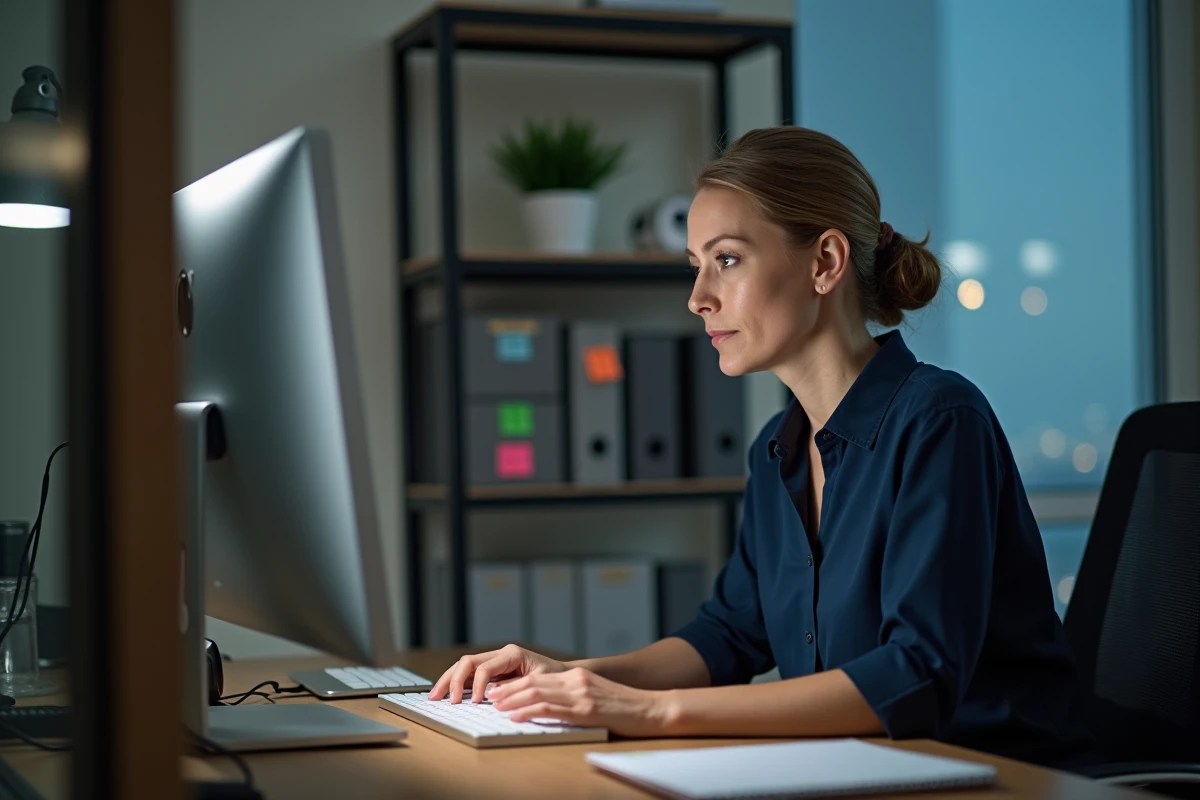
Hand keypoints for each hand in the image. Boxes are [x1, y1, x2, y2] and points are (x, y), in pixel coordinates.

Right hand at [428, 644, 567, 703]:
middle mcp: (500, 654)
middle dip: (454, 680)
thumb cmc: (553, 680)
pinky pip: (469, 674)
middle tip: (444, 699)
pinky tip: (446, 693)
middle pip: (468, 662)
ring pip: (463, 666)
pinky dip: (456, 683)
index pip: (485, 667)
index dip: (477, 685)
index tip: (477, 703)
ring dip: (449, 680)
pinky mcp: (491, 669)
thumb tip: (492, 697)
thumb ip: (515, 688)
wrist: (562, 676)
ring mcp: (494, 661)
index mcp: (511, 654)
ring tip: (435, 695)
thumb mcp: (538, 684)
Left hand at [487, 667, 670, 737]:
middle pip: (534, 683)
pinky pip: (550, 708)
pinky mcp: (585, 709)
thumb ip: (575, 697)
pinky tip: (515, 717)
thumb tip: (550, 706)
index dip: (517, 685)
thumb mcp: (597, 696)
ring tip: (497, 706)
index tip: (501, 691)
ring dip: (513, 700)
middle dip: (509, 691)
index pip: (540, 679)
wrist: (651, 709)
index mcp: (579, 677)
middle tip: (492, 697)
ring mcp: (581, 694)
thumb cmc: (626, 708)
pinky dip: (528, 711)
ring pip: (537, 693)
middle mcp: (577, 681)